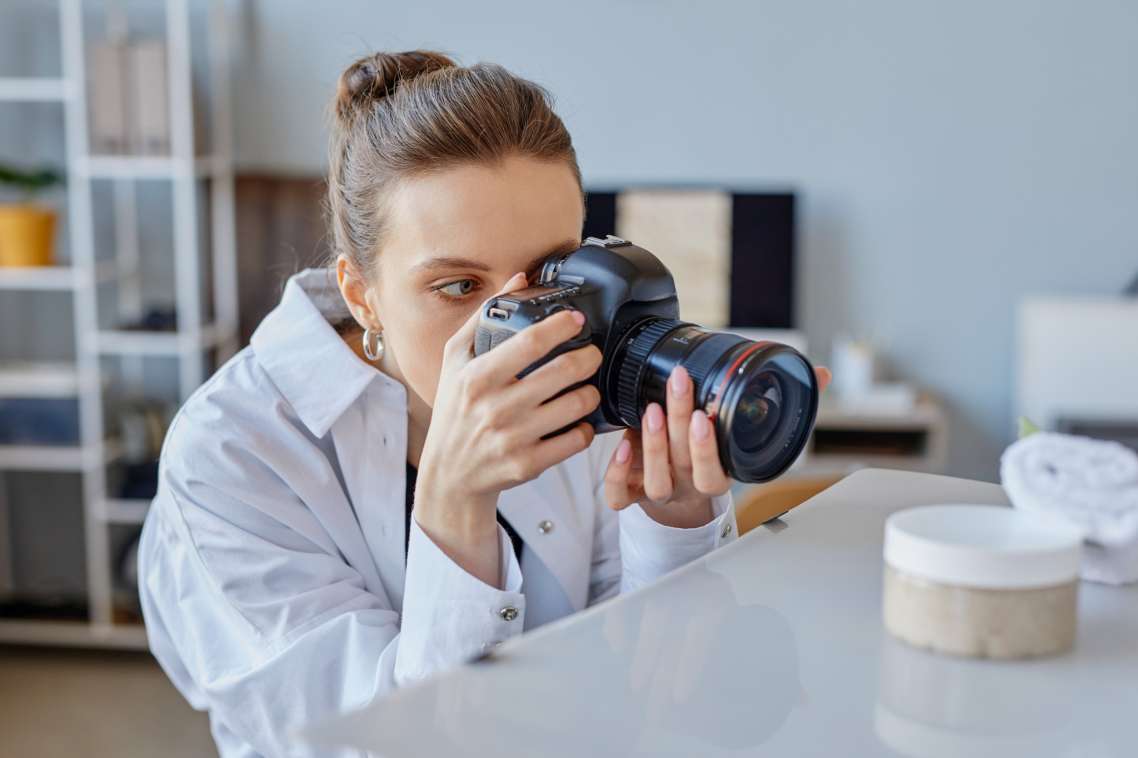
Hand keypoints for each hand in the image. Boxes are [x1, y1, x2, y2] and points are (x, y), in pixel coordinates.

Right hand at [414, 271, 602, 584]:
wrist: (449, 475)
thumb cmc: (454, 411)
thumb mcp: (454, 361)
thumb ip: (483, 317)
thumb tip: (518, 279)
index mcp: (476, 377)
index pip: (529, 342)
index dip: (561, 326)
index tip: (576, 319)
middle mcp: (495, 406)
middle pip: (563, 371)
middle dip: (589, 357)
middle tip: (591, 354)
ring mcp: (514, 437)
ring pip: (577, 405)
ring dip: (591, 392)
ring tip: (587, 386)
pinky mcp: (529, 463)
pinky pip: (576, 439)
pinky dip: (585, 427)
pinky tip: (578, 420)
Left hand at [604, 364, 831, 527]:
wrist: (680, 502)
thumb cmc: (713, 456)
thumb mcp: (746, 432)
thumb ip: (783, 403)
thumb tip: (820, 374)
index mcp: (717, 475)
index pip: (716, 471)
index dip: (709, 448)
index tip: (707, 416)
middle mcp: (688, 485)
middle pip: (683, 462)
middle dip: (679, 423)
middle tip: (678, 386)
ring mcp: (659, 491)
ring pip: (655, 480)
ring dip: (651, 446)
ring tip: (652, 409)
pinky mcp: (631, 494)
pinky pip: (620, 496)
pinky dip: (618, 475)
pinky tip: (620, 446)